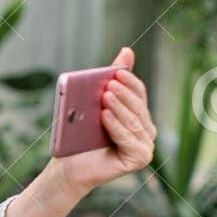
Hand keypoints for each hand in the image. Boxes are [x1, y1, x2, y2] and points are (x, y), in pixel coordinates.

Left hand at [51, 46, 157, 195]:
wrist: (69, 166)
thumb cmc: (81, 135)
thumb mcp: (93, 104)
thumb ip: (111, 79)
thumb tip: (127, 50)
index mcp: (139, 115)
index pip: (138, 94)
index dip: (129, 82)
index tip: (116, 72)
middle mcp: (146, 130)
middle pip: (137, 107)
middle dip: (124, 94)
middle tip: (110, 83)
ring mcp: (145, 146)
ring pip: (133, 122)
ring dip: (119, 108)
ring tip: (105, 96)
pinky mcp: (139, 159)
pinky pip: (129, 140)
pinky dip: (116, 127)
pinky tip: (105, 116)